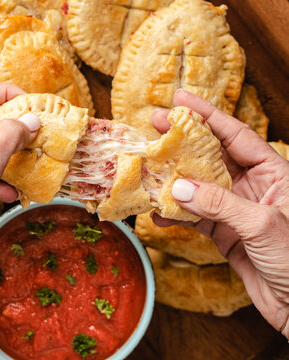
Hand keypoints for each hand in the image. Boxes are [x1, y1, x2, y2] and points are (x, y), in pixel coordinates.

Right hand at [152, 90, 288, 337]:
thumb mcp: (262, 224)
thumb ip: (219, 203)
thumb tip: (178, 187)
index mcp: (273, 172)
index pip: (236, 135)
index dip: (207, 115)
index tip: (180, 100)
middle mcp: (252, 186)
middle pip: (211, 156)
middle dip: (182, 141)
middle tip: (153, 125)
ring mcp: (235, 209)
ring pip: (197, 185)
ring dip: (172, 178)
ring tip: (147, 166)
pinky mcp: (223, 232)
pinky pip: (193, 216)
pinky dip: (175, 214)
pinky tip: (157, 212)